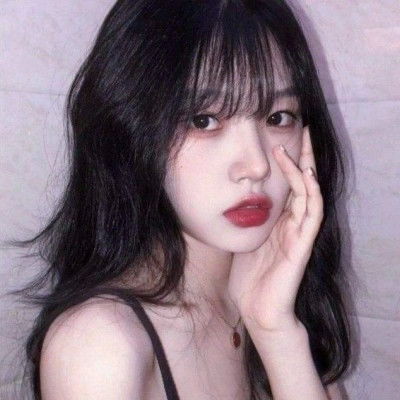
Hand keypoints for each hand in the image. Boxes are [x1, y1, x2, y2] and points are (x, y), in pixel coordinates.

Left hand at [227, 126, 322, 332]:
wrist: (258, 309)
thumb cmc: (250, 278)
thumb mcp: (245, 240)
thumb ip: (246, 221)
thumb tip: (232, 200)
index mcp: (279, 222)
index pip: (289, 185)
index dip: (289, 163)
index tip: (282, 137)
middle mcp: (292, 223)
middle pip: (303, 183)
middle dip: (304, 156)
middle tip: (305, 129)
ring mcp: (299, 233)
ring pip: (309, 193)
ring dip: (305, 168)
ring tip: (301, 143)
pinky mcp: (302, 245)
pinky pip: (311, 214)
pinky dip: (311, 193)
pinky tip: (307, 175)